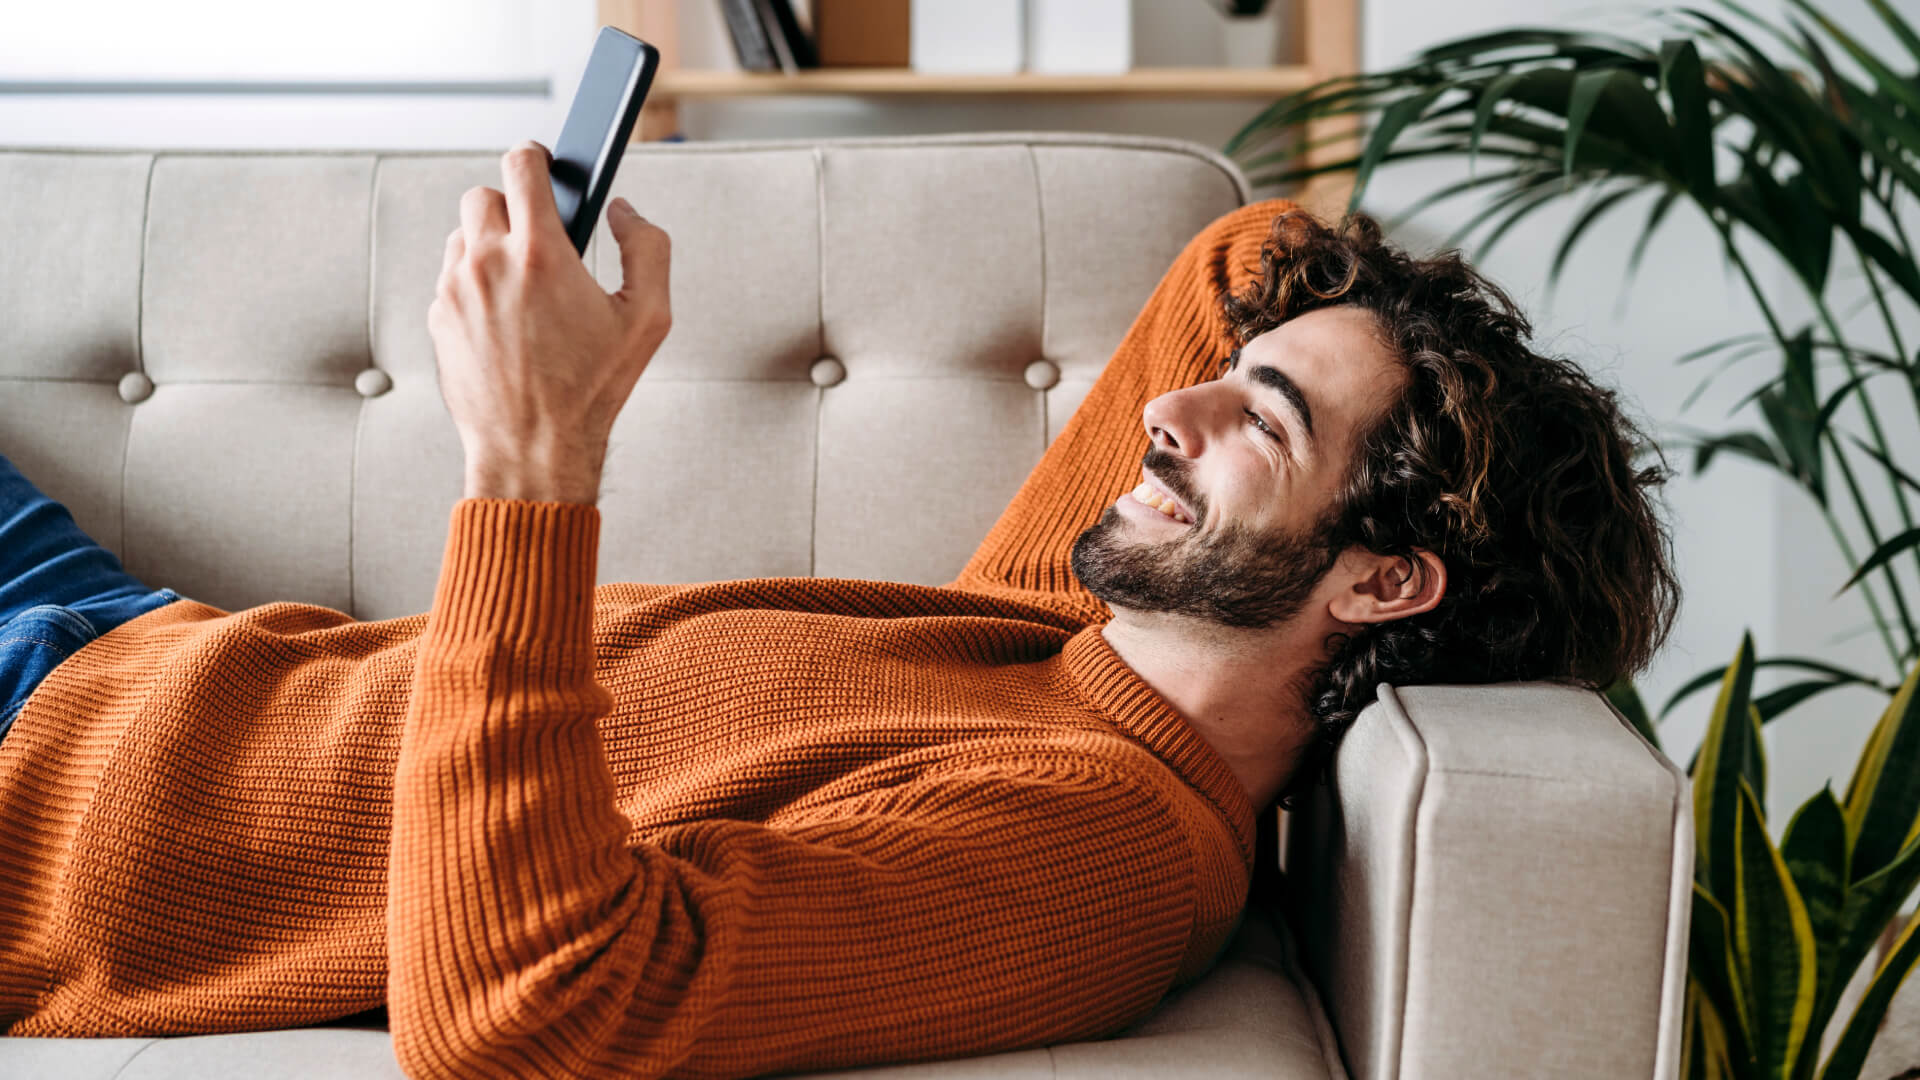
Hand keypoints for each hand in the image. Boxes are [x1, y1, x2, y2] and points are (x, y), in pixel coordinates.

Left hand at [428, 139, 671, 502]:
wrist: (534, 449)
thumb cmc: (591, 390)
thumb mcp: (647, 319)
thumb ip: (648, 249)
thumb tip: (626, 213)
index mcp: (540, 254)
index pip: (521, 165)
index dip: (536, 157)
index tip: (544, 164)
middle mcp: (488, 264)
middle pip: (485, 194)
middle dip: (513, 207)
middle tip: (540, 238)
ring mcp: (455, 291)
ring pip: (464, 236)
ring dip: (491, 247)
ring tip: (525, 286)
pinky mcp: (438, 317)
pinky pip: (452, 278)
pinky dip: (476, 285)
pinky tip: (506, 319)